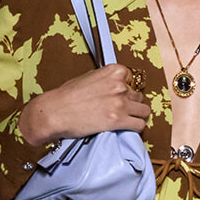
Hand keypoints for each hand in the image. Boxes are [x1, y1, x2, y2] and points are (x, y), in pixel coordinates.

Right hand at [19, 63, 148, 145]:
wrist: (55, 111)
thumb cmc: (66, 96)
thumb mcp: (88, 78)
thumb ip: (105, 80)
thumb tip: (114, 86)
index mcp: (113, 71)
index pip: (133, 79)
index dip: (128, 90)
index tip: (123, 96)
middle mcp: (120, 85)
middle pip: (139, 96)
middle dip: (132, 104)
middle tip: (122, 110)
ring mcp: (120, 103)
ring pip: (144, 111)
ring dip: (137, 116)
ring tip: (127, 120)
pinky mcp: (118, 120)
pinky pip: (140, 125)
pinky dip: (136, 127)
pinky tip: (127, 128)